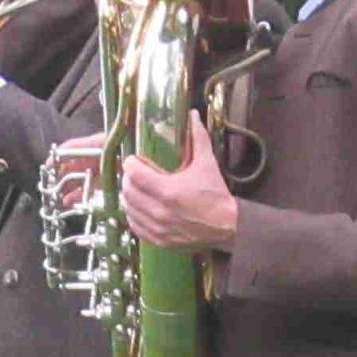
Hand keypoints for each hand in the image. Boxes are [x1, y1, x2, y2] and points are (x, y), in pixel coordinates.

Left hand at [119, 113, 238, 251]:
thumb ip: (198, 138)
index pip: (134, 174)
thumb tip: (193, 116)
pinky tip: (140, 206)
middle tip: (134, 173)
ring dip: (129, 196)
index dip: (130, 163)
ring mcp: (157, 228)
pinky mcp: (158, 240)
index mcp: (169, 191)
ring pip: (128, 209)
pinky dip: (134, 214)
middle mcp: (159, 211)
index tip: (133, 160)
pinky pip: (135, 226)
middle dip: (128, 178)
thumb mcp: (207, 164)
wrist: (228, 226)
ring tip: (137, 189)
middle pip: (128, 191)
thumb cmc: (216, 195)